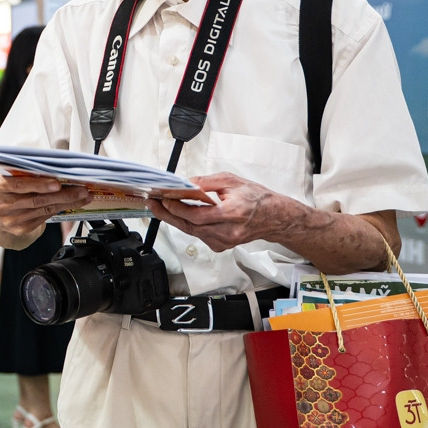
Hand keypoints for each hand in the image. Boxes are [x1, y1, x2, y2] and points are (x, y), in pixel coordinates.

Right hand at [0, 172, 90, 246]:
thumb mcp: (1, 173)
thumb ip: (20, 169)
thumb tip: (50, 167)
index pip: (17, 185)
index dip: (38, 184)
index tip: (57, 183)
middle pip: (35, 200)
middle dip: (62, 194)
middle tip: (81, 189)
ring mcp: (9, 220)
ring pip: (43, 209)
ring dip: (66, 202)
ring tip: (83, 195)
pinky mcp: (20, 228)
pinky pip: (43, 217)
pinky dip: (59, 209)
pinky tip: (71, 203)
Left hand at [147, 172, 288, 251]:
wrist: (273, 217)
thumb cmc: (256, 198)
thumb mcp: (231, 181)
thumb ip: (206, 182)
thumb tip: (185, 183)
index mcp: (233, 213)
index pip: (197, 215)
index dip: (177, 208)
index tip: (163, 198)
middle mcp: (228, 231)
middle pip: (190, 226)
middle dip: (168, 214)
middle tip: (154, 203)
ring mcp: (224, 241)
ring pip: (192, 232)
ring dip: (175, 219)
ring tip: (162, 207)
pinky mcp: (221, 246)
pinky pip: (199, 235)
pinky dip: (188, 225)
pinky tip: (180, 215)